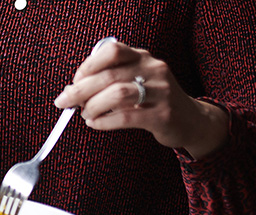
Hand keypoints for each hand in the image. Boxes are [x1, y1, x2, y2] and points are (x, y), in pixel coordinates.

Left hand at [54, 41, 228, 158]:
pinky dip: (104, 121)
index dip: (87, 66)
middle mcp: (153, 69)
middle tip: (64, 102)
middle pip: (109, 75)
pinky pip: (126, 117)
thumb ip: (109, 80)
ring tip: (85, 114)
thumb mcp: (136, 80)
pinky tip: (95, 124)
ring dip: (93, 106)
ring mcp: (161, 91)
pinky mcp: (162, 115)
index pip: (111, 51)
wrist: (190, 120)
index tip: (74, 81)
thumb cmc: (153, 100)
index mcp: (142, 57)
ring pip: (117, 94)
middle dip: (80, 90)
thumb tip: (71, 89)